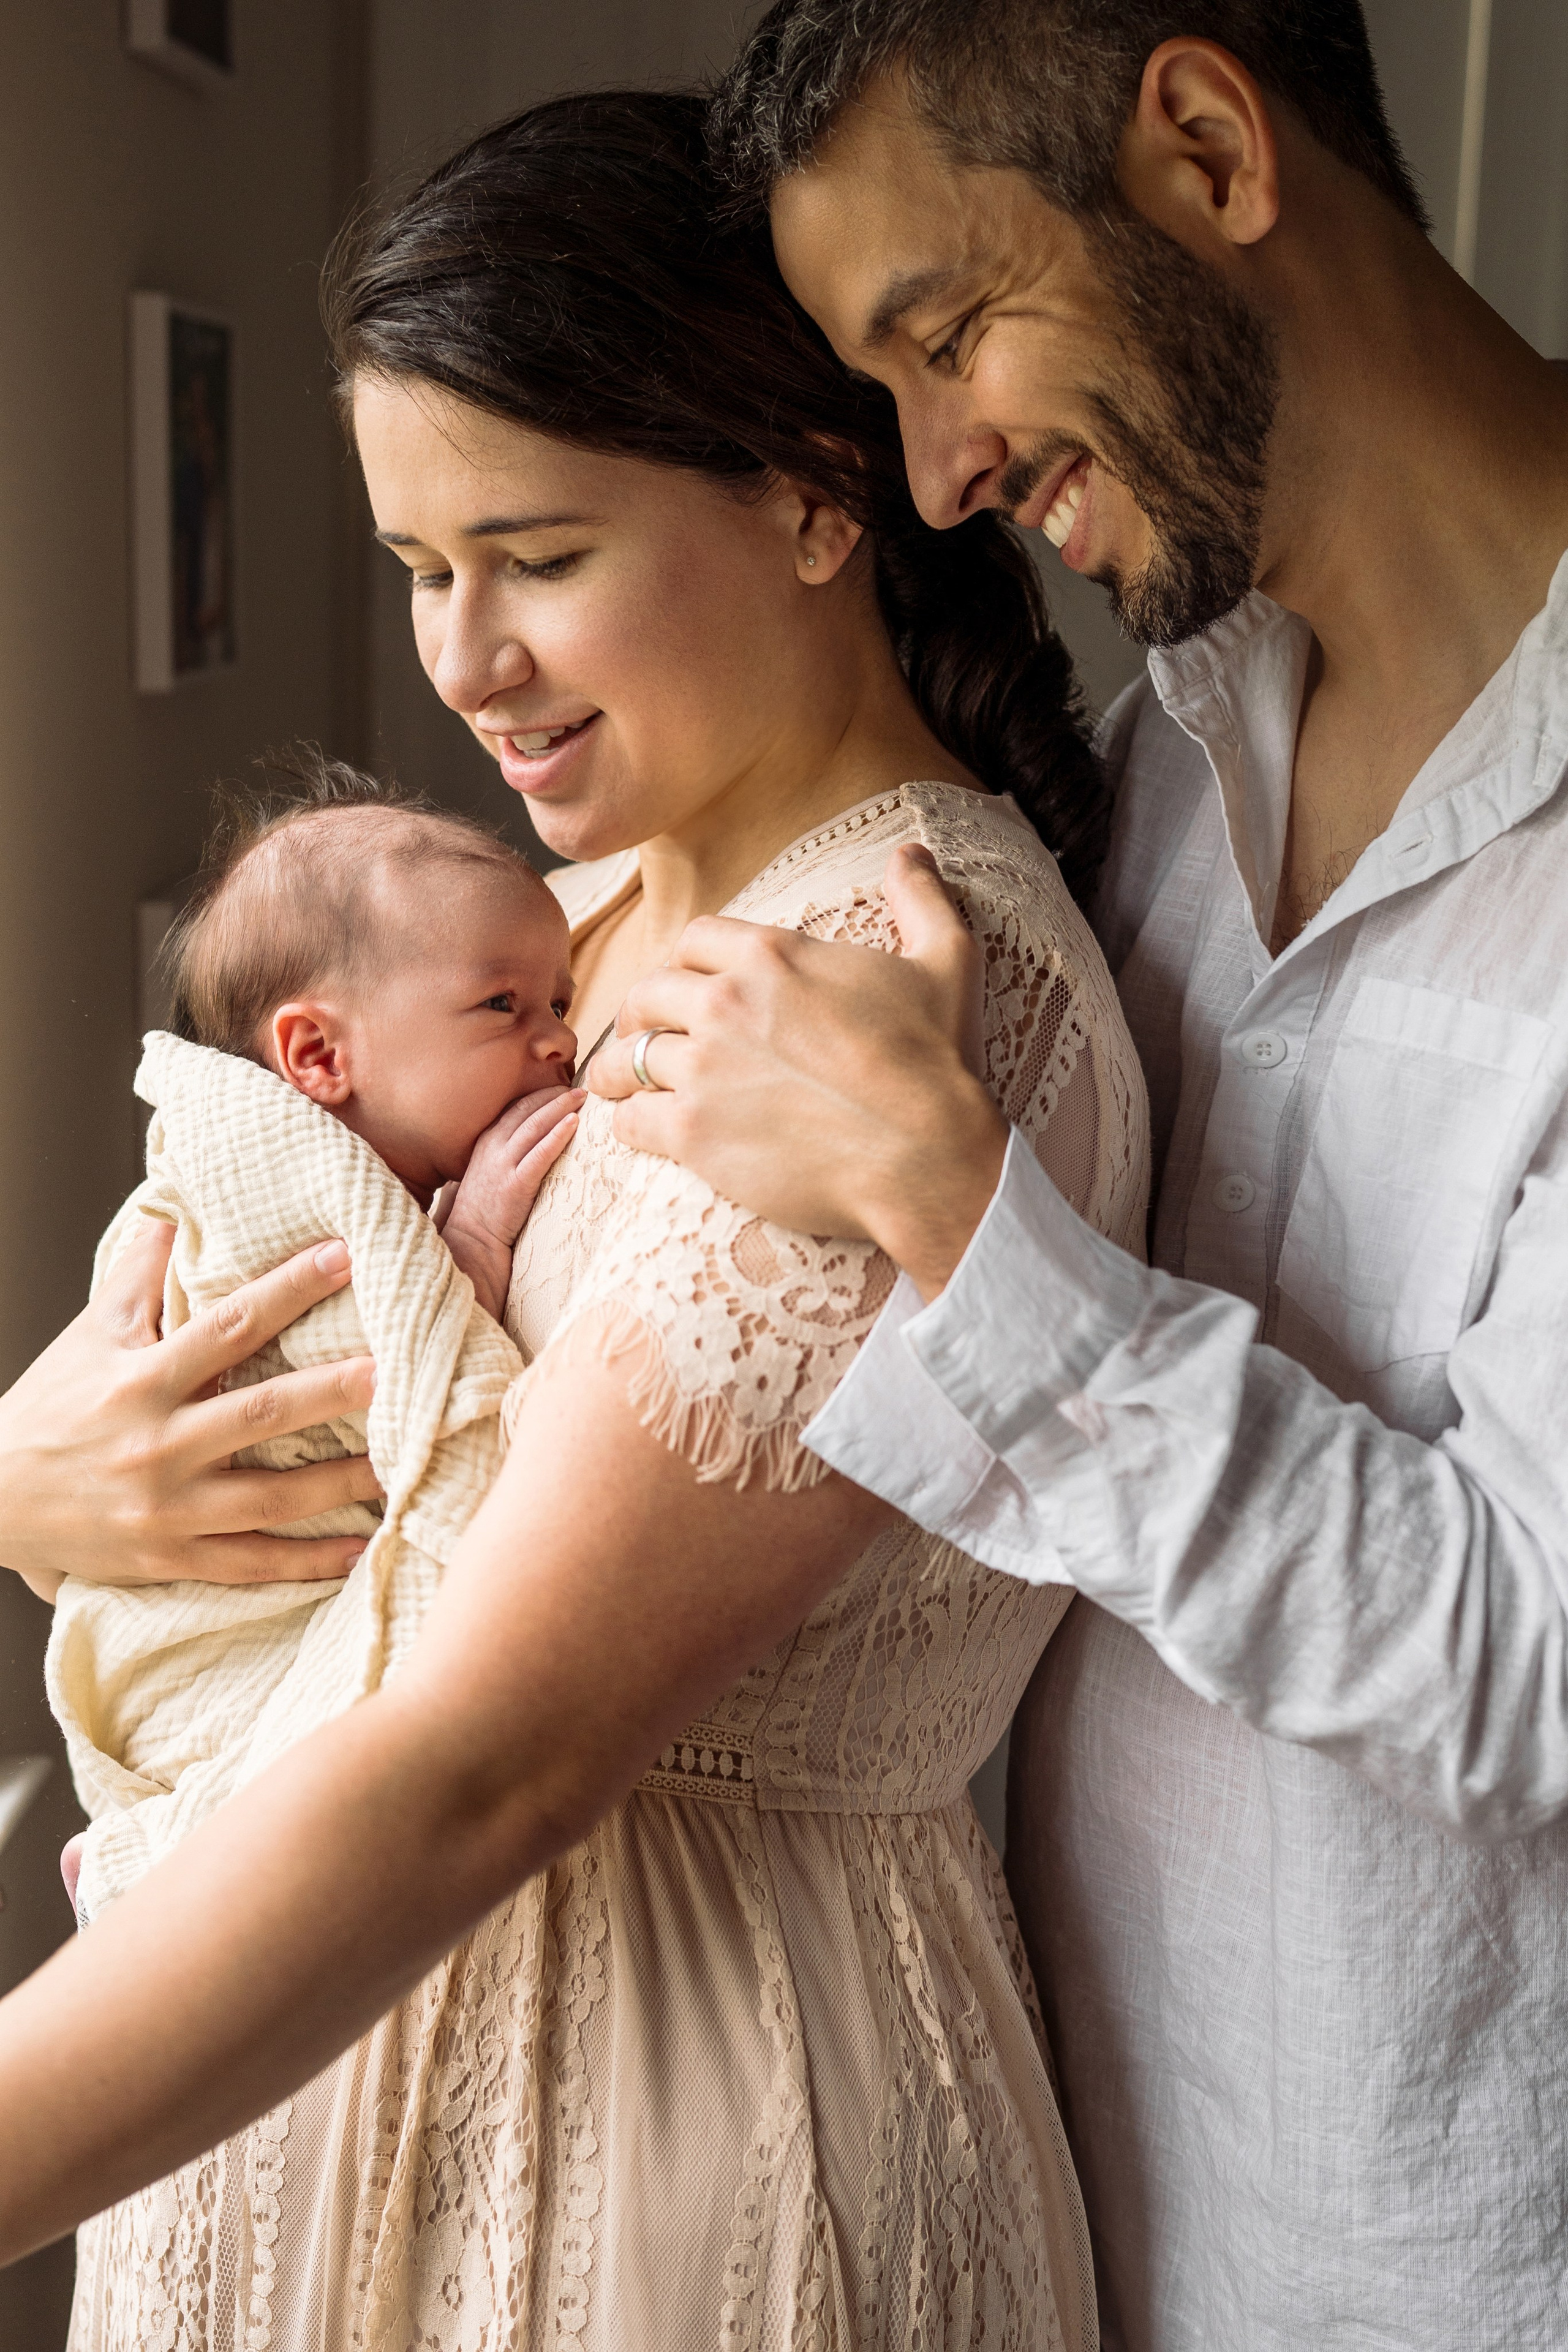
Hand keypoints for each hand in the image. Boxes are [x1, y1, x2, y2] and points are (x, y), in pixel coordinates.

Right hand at [0, 1218, 379, 1597]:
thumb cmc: (49, 1407)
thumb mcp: (90, 1334)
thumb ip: (140, 1274)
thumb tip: (175, 1205)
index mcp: (141, 1380)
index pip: (227, 1326)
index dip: (288, 1289)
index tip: (345, 1256)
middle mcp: (158, 1444)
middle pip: (261, 1413)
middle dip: (334, 1391)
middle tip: (400, 1369)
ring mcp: (167, 1509)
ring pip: (270, 1498)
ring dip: (341, 1482)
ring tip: (405, 1462)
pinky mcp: (170, 1559)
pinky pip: (251, 1565)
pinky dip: (308, 1563)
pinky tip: (363, 1549)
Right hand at [440, 1085, 583, 1320]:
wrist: (471, 1242)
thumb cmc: (480, 1212)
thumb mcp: (484, 1174)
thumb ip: (497, 1157)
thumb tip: (518, 1147)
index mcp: (485, 1143)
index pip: (514, 1109)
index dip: (539, 1095)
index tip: (560, 1087)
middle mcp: (492, 1148)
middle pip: (526, 1111)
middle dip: (553, 1095)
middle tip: (579, 1087)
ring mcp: (502, 1165)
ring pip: (534, 1126)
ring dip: (560, 1108)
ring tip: (581, 1097)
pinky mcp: (515, 1185)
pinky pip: (540, 1154)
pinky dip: (557, 1136)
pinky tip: (573, 1123)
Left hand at [587, 845, 1006, 1297]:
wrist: (926, 1153)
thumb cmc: (937, 1060)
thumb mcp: (946, 962)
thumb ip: (921, 900)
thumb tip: (912, 853)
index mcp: (772, 955)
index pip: (694, 940)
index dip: (684, 961)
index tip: (683, 984)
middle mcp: (725, 1003)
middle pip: (647, 992)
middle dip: (640, 1012)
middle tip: (641, 1033)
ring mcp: (703, 1068)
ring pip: (626, 1058)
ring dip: (619, 1070)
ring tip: (617, 1084)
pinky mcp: (694, 1133)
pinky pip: (630, 1120)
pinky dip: (627, 1123)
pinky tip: (637, 1128)